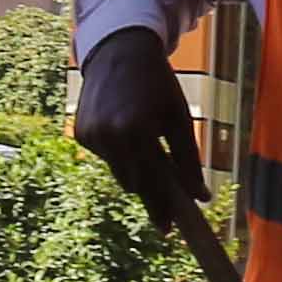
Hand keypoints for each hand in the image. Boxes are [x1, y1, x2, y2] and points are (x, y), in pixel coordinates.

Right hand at [73, 26, 202, 221]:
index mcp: (136, 131)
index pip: (151, 182)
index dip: (161, 207)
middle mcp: (108, 135)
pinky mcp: (81, 133)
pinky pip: (106, 157)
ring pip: (119, 172)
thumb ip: (188, 160)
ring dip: (135, 167)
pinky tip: (124, 127)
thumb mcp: (179, 119)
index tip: (168, 229)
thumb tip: (199, 196)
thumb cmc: (157, 85)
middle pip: (134, 184)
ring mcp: (90, 135)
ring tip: (146, 139)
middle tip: (168, 193)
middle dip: (152, 189)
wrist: (119, 51)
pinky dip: (119, 152)